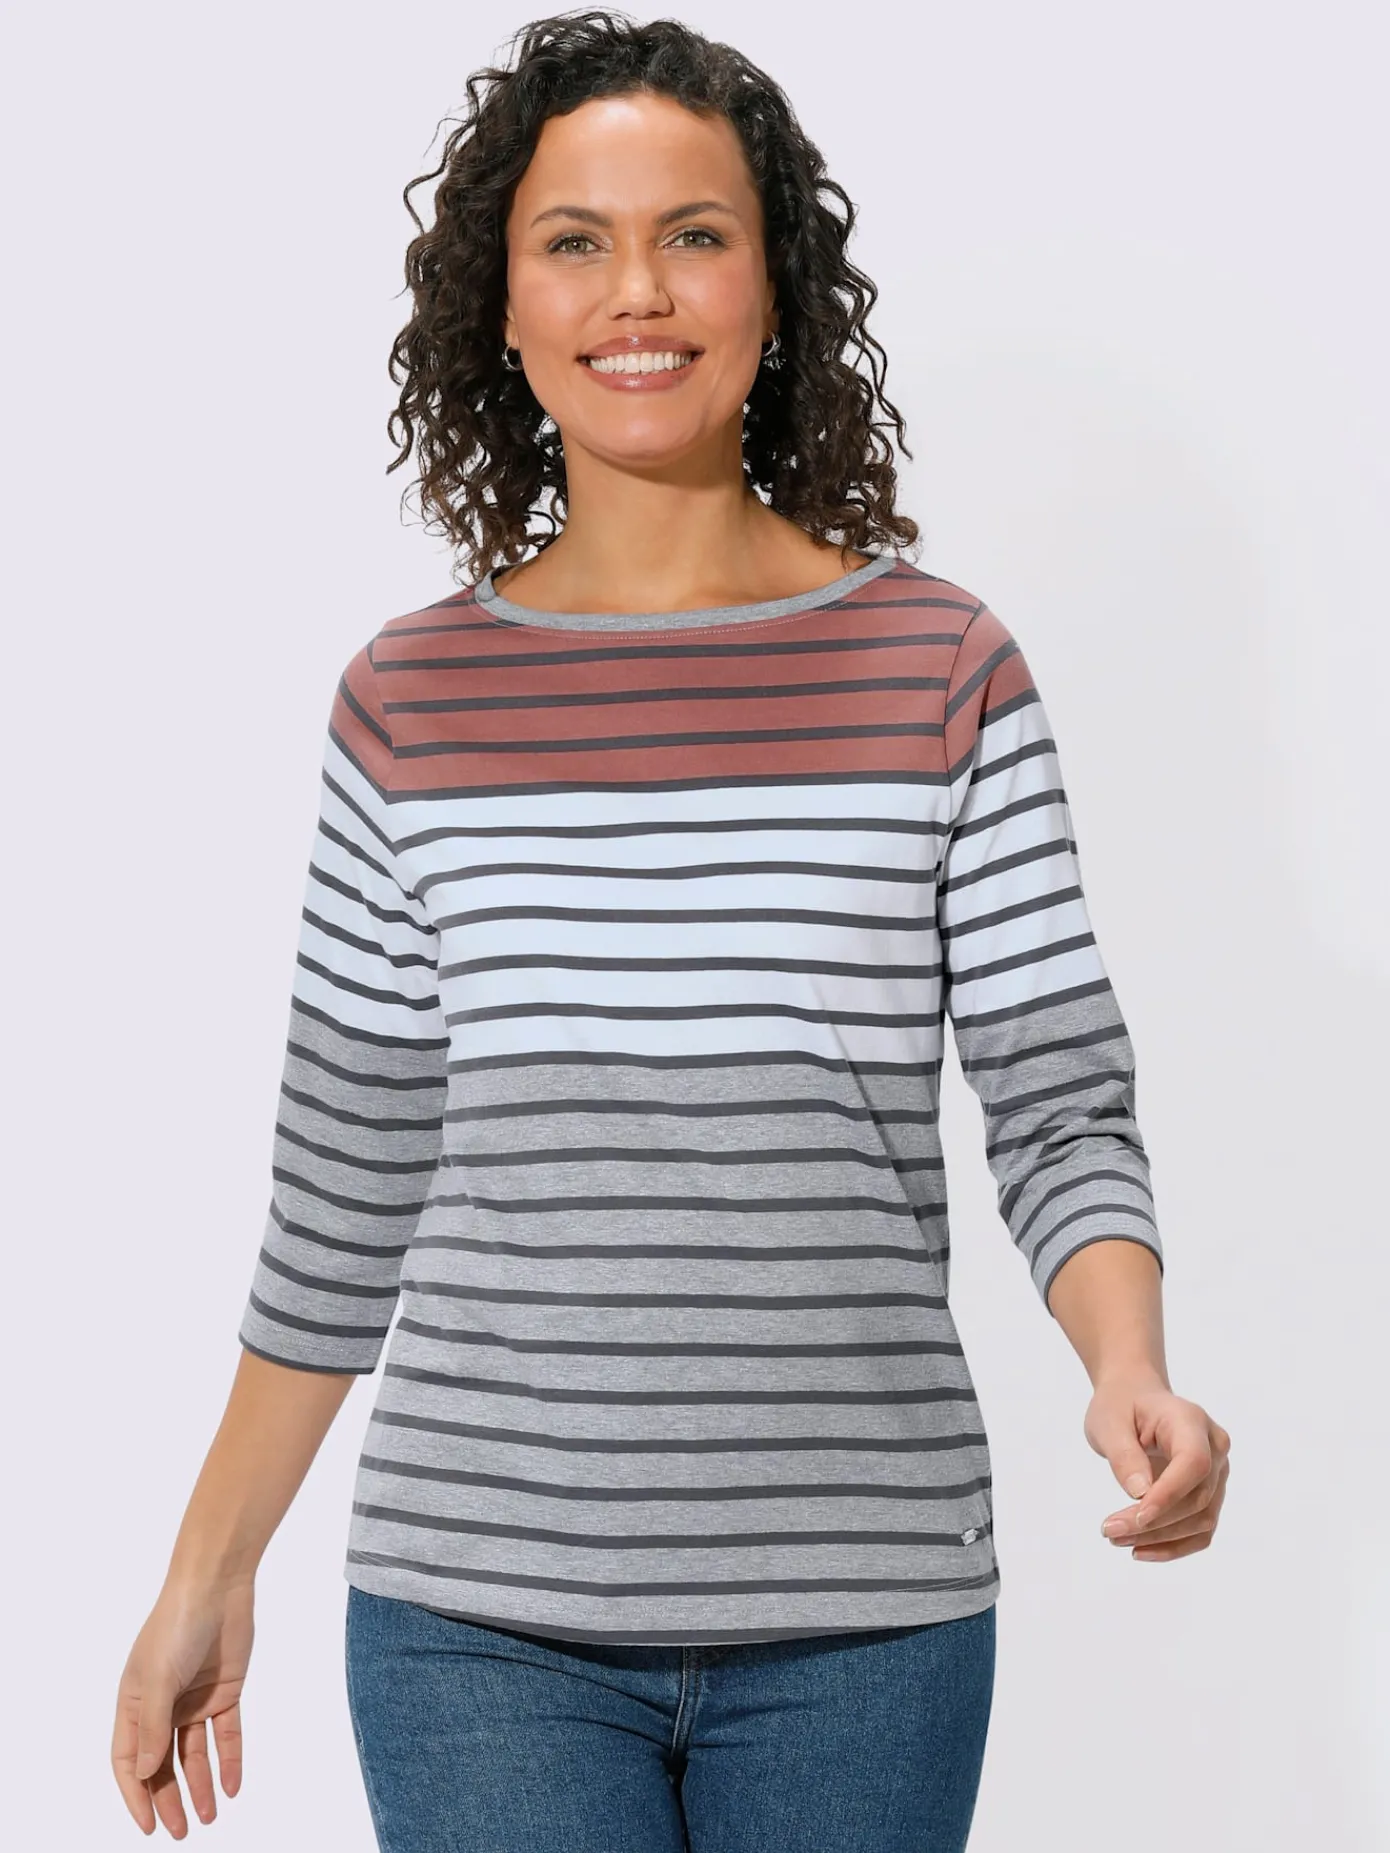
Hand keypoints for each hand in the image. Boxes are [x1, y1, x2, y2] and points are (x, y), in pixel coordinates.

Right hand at [111, 1577, 253, 1835]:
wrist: (217, 1586)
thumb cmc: (177, 1625)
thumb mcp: (159, 1679)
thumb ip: (153, 1727)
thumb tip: (145, 1773)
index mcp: (135, 1703)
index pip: (130, 1760)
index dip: (136, 1795)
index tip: (148, 1827)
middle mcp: (162, 1705)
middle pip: (163, 1763)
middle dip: (169, 1799)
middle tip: (182, 1832)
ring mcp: (194, 1700)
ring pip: (194, 1755)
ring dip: (200, 1787)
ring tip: (209, 1819)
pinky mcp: (225, 1692)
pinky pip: (227, 1735)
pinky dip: (229, 1761)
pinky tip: (232, 1787)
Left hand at [1085, 1376, 1230, 1561]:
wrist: (1135, 1398)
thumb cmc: (1120, 1406)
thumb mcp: (1108, 1422)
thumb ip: (1124, 1455)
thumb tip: (1140, 1494)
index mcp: (1191, 1420)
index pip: (1193, 1463)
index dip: (1169, 1494)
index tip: (1134, 1517)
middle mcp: (1214, 1446)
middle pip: (1197, 1496)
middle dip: (1153, 1522)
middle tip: (1108, 1530)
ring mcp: (1218, 1472)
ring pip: (1201, 1519)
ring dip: (1160, 1538)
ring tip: (1116, 1537)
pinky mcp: (1211, 1493)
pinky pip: (1201, 1529)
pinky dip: (1175, 1546)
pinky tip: (1141, 1550)